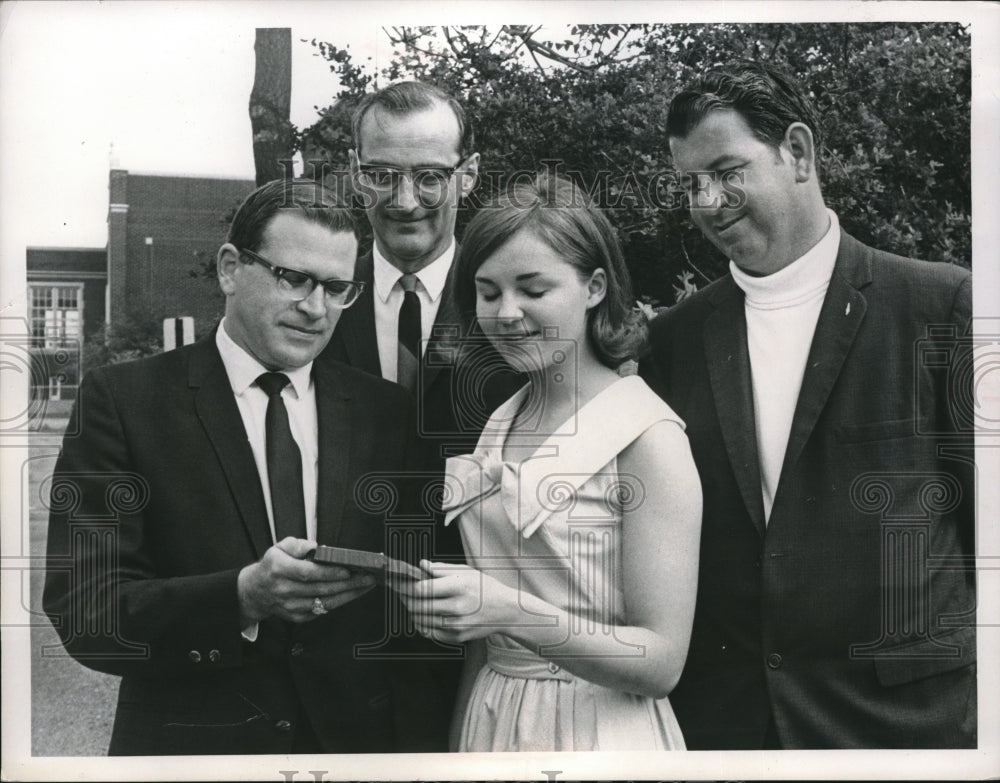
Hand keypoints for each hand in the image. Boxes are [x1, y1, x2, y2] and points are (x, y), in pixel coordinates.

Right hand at [237, 537, 375, 624]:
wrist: (256, 592)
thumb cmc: (273, 566)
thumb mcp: (279, 547)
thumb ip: (297, 544)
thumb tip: (314, 547)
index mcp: (279, 569)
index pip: (308, 573)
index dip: (329, 573)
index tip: (348, 570)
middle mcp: (284, 589)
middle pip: (321, 589)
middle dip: (348, 583)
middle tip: (368, 577)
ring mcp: (291, 606)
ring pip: (324, 603)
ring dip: (349, 594)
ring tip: (365, 585)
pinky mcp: (297, 617)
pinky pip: (322, 611)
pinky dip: (339, 602)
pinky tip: (352, 593)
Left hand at [395, 560, 518, 643]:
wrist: (507, 611)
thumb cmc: (485, 588)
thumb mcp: (467, 571)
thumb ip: (441, 569)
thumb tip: (421, 565)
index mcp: (458, 586)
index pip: (421, 589)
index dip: (404, 586)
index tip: (396, 582)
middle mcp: (457, 607)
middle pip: (417, 606)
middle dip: (404, 599)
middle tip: (400, 592)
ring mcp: (456, 625)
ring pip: (421, 620)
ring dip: (412, 611)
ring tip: (412, 602)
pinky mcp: (457, 637)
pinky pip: (430, 632)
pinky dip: (422, 624)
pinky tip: (424, 615)